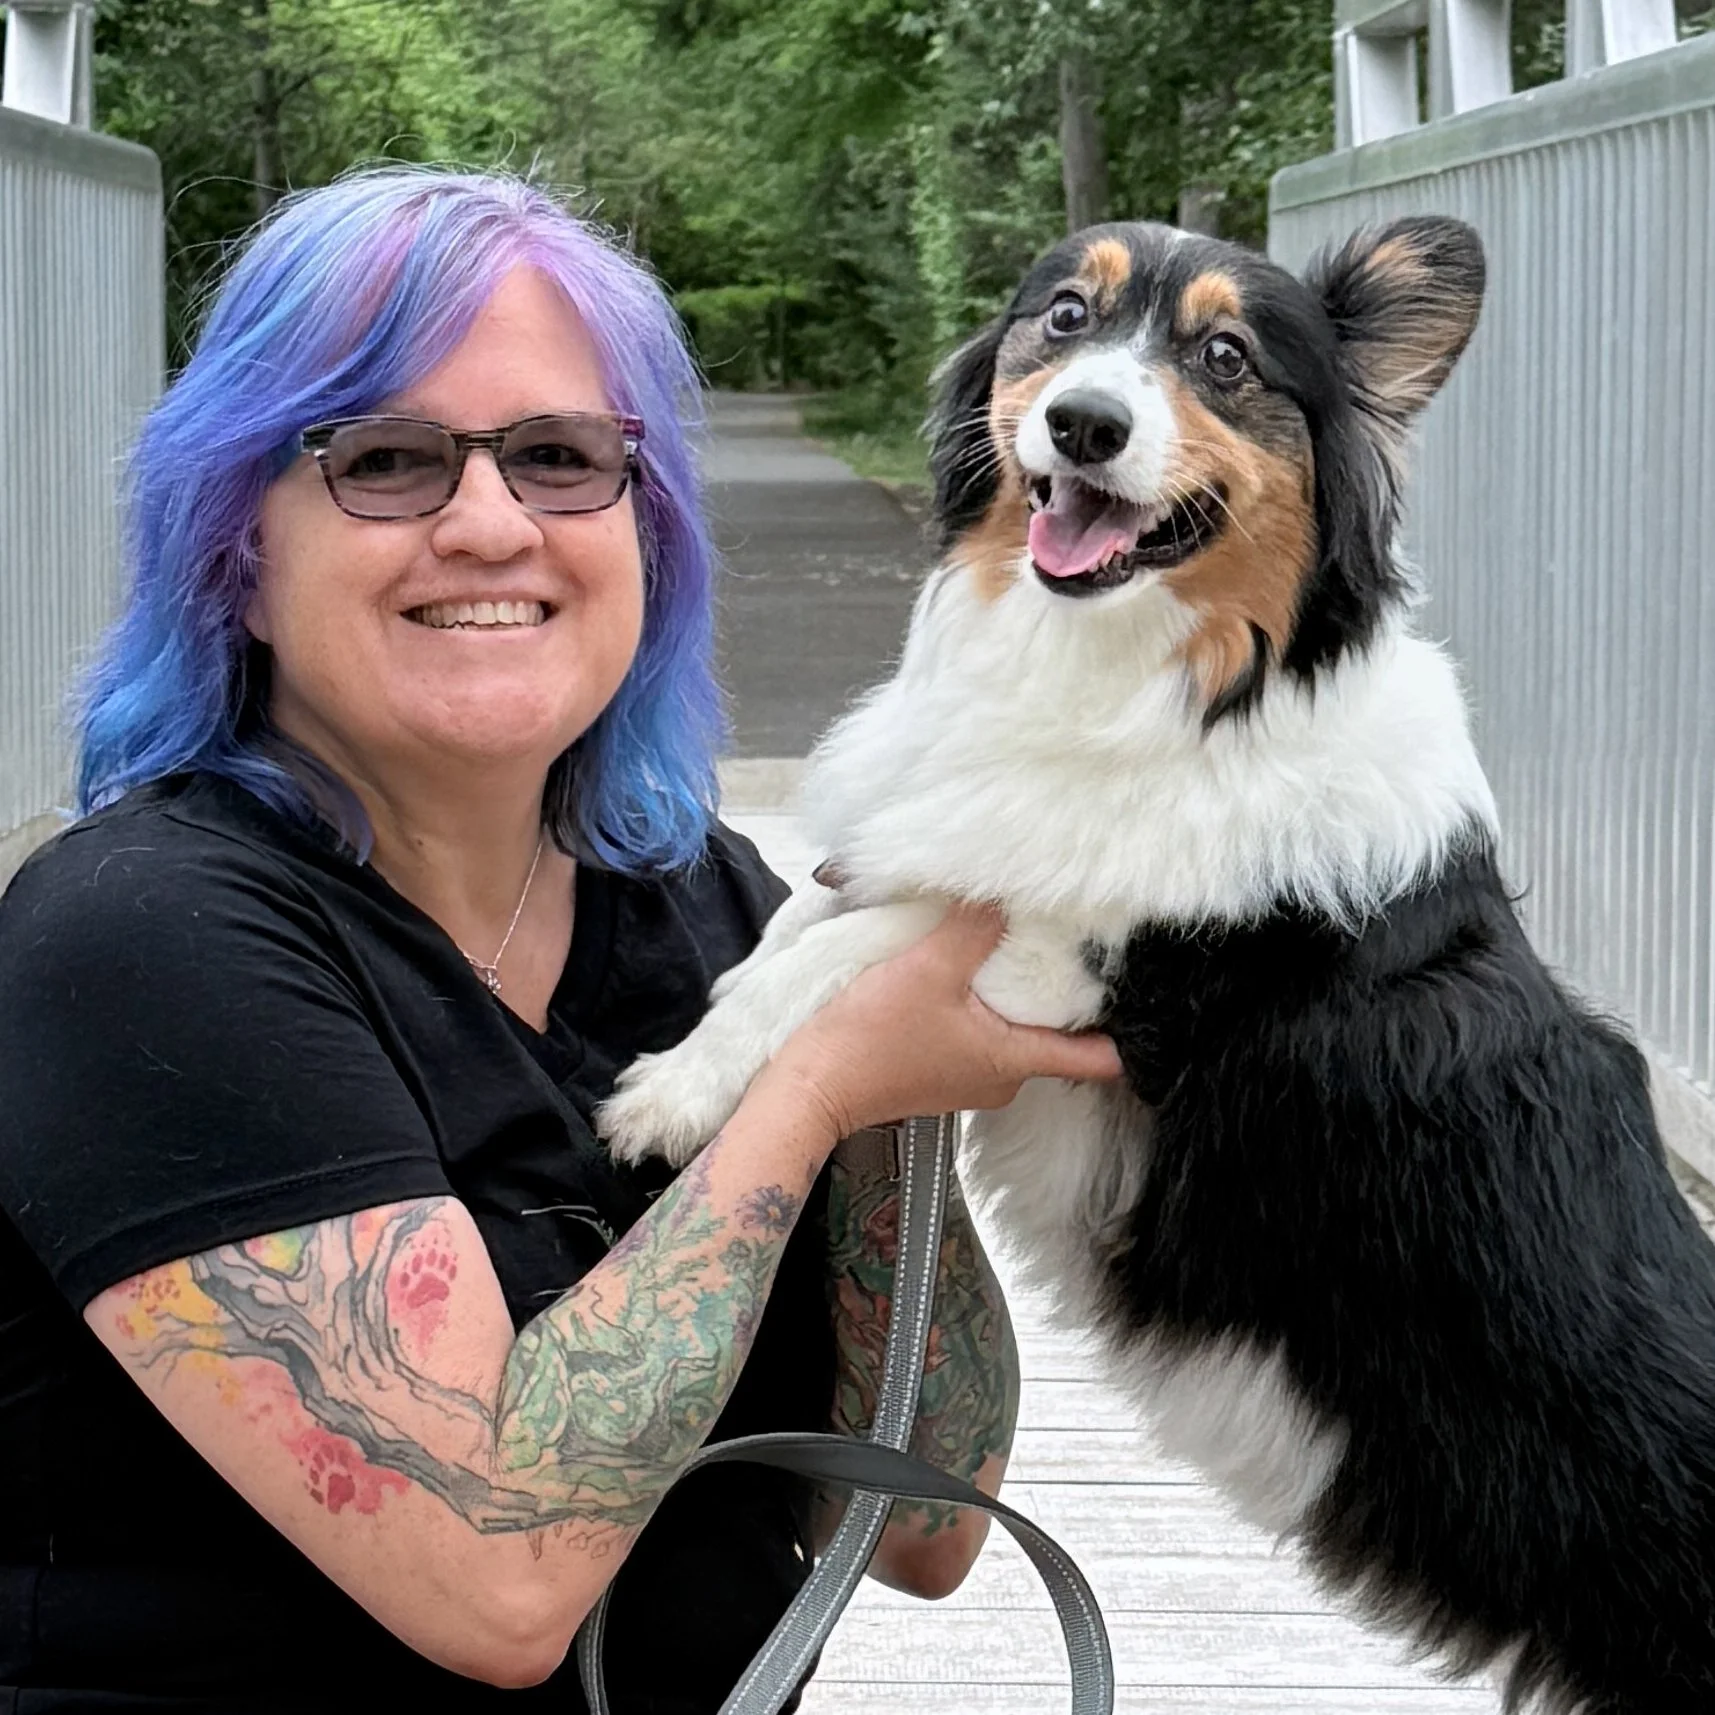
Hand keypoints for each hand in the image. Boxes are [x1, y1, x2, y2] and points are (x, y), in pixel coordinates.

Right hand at [757, 903, 1122, 1139]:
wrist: (810, 1085)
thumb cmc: (869, 1040)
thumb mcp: (927, 968)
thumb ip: (972, 927)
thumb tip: (1004, 895)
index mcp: (1013, 1061)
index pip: (1098, 1061)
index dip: (1123, 1030)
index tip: (1134, 996)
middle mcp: (1001, 1080)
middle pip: (1055, 1037)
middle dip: (1058, 994)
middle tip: (1058, 946)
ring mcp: (970, 1079)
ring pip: (1014, 1033)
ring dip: (1011, 996)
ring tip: (1004, 950)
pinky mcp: (940, 1072)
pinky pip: (980, 1035)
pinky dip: (978, 1007)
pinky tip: (961, 974)